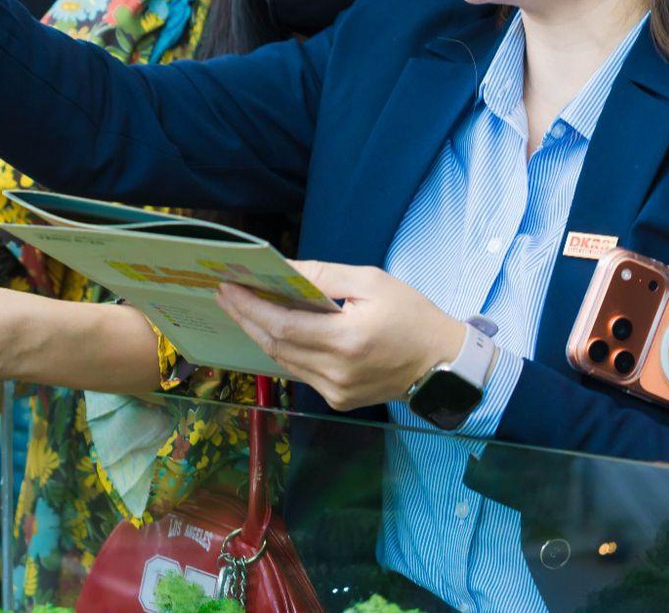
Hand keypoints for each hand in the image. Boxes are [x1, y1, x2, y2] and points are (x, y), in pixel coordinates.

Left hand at [214, 261, 465, 411]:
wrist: (443, 363)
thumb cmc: (411, 316)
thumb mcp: (371, 282)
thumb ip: (323, 276)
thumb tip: (283, 268)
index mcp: (346, 340)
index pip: (282, 325)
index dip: (249, 306)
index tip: (227, 286)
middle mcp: (337, 372)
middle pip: (275, 345)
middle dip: (246, 318)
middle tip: (225, 294)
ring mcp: (336, 391)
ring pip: (283, 361)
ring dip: (261, 333)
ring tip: (242, 307)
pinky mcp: (338, 400)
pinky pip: (300, 372)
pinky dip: (283, 349)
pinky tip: (273, 329)